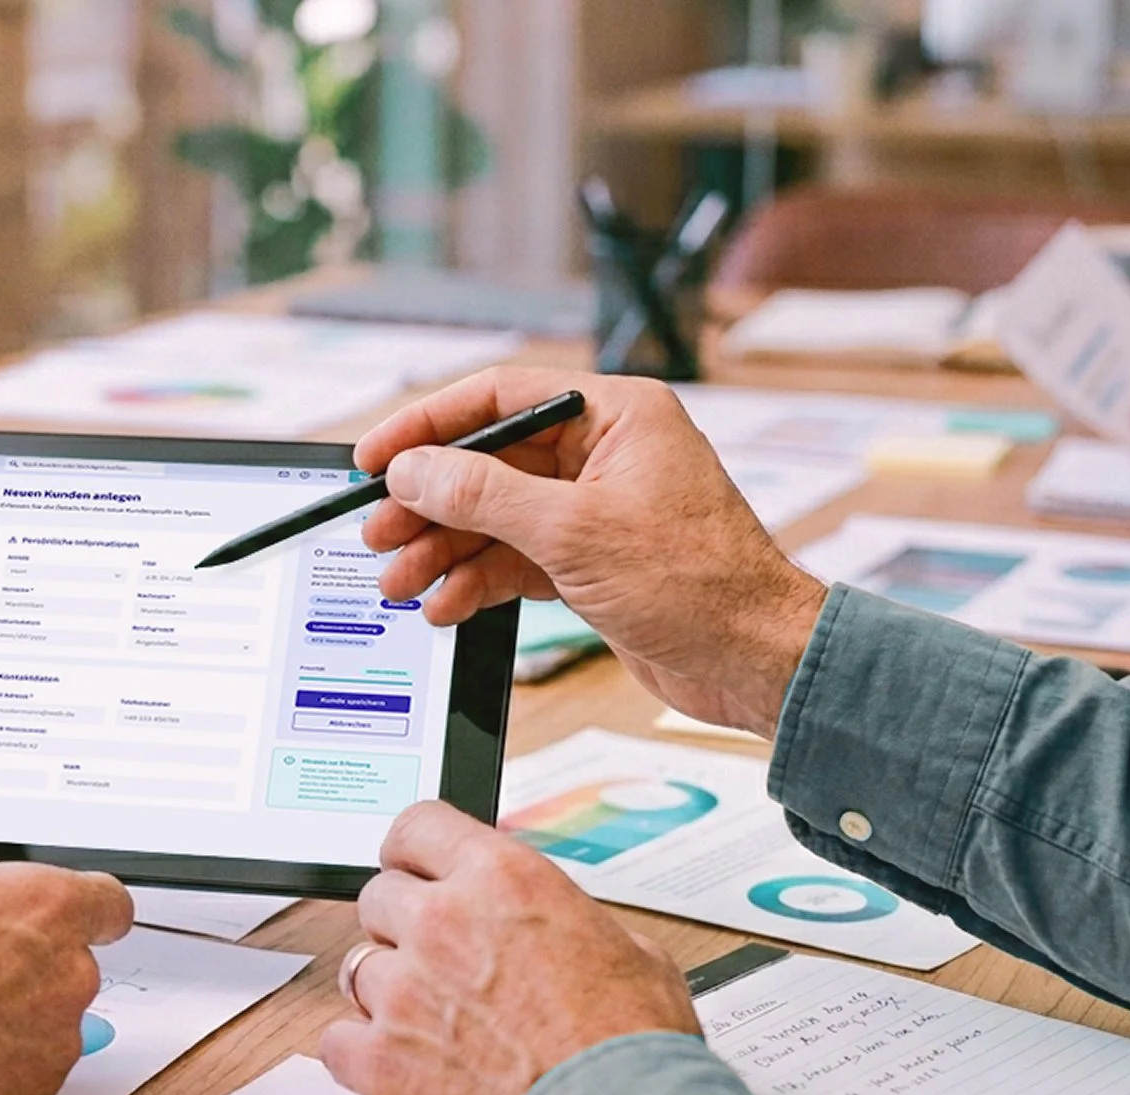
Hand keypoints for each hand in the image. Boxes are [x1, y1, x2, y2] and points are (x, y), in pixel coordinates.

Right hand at [0, 831, 133, 1094]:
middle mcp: (66, 975)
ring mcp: (56, 1042)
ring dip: (9, 1013)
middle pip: (69, 961)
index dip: (81, 908)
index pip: (108, 904)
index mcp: (44, 907)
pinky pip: (26, 1068)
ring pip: (48, 1017)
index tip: (66, 916)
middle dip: (25, 962)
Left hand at [318, 802, 697, 1094]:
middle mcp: (442, 922)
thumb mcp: (630, 952)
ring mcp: (403, 990)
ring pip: (354, 967)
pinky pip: (336, 1040)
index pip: (417, 827)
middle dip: (401, 926)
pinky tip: (400, 1067)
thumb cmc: (635, 1053)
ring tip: (431, 1026)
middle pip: (377, 897)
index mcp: (503, 880)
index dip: (413, 852)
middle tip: (436, 964)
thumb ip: (563, 922)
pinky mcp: (379, 1059)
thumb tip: (552, 926)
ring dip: (384, 991)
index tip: (414, 870)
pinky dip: (360, 1054)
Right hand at [354, 367, 827, 736]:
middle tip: (377, 533)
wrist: (755, 661)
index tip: (374, 456)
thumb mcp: (574, 533)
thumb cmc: (701, 585)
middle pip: (486, 465)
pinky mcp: (590, 561)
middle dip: (427, 505)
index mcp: (615, 416)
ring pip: (494, 518)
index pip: (498, 399)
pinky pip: (514, 559)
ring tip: (401, 583)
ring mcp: (595, 510)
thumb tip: (413, 471)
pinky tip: (446, 603)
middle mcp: (603, 454)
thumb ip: (482, 496)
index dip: (427, 426)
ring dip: (443, 551)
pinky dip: (477, 581)